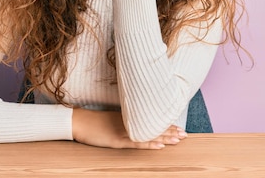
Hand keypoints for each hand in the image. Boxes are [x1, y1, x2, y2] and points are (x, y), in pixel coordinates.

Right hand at [72, 108, 186, 149]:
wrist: (79, 121)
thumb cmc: (94, 121)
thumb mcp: (112, 119)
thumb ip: (125, 121)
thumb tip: (137, 125)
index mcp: (129, 118)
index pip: (151, 121)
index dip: (165, 125)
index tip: (179, 127)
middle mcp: (129, 123)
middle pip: (153, 127)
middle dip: (170, 131)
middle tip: (185, 134)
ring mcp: (124, 131)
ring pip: (148, 135)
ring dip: (164, 137)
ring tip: (178, 139)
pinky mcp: (117, 140)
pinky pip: (136, 143)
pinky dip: (148, 145)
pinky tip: (159, 146)